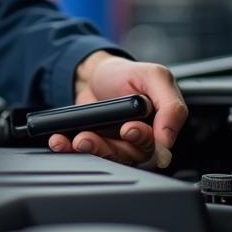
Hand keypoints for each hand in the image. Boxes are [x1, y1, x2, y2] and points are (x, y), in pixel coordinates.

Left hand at [48, 51, 187, 167]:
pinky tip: (60, 141)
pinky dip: (69, 148)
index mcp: (157, 127)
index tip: (129, 129)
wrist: (94, 74)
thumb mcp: (154, 76)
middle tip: (92, 137)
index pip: (156, 146)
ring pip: (106, 157)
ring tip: (78, 139)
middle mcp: (137, 141)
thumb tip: (167, 138)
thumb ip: (170, 104)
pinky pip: (83, 152)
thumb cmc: (126, 74)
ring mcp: (114, 144)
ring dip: (90, 149)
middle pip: (128, 156)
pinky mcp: (93, 144)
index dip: (142, 140)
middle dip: (109, 148)